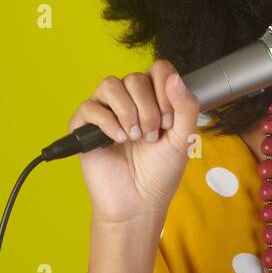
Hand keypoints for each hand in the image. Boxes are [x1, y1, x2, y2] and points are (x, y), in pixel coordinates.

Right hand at [67, 59, 201, 225]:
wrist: (139, 202)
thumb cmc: (160, 172)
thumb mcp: (184, 138)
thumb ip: (186, 106)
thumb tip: (174, 77)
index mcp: (154, 99)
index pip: (158, 69)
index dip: (165, 90)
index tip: (169, 121)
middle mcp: (129, 100)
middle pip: (135, 78)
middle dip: (148, 109)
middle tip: (151, 137)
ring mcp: (106, 112)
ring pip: (110, 85)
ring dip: (127, 111)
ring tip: (134, 137)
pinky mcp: (85, 127)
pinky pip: (89, 107)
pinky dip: (106, 122)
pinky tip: (118, 139)